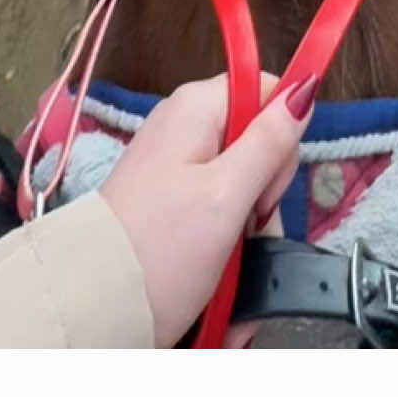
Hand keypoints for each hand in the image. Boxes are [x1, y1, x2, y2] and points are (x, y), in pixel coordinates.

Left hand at [99, 71, 316, 346]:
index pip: (265, 92)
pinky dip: (228, 251)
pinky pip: (219, 217)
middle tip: (246, 231)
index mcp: (196, 109)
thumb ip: (270, 142)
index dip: (281, 136)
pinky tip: (223, 284)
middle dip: (264, 197)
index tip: (266, 185)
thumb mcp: (226, 195)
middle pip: (257, 146)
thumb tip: (303, 87)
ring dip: (249, 236)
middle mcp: (185, 131)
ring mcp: (177, 171)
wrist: (94, 309)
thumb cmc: (159, 249)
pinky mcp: (172, 207)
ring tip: (232, 271)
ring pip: (243, 189)